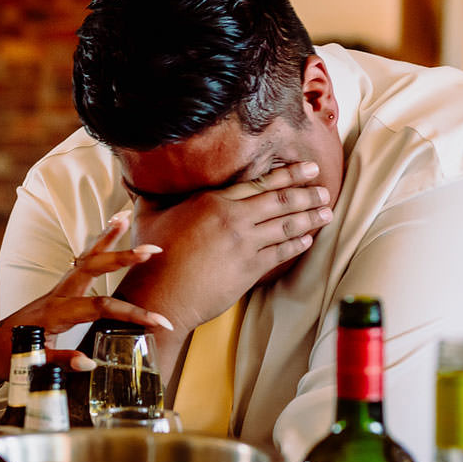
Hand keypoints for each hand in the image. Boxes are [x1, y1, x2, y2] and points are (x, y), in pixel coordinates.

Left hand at [0, 212, 175, 376]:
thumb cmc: (11, 354)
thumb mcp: (33, 363)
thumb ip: (60, 361)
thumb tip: (90, 363)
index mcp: (55, 313)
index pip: (100, 307)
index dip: (130, 313)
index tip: (159, 321)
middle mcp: (58, 294)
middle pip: (91, 268)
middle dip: (121, 258)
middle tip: (150, 251)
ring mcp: (59, 288)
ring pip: (85, 258)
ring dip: (106, 238)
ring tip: (125, 216)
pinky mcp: (61, 288)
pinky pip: (82, 262)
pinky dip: (97, 246)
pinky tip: (111, 230)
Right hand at [120, 159, 331, 334]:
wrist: (161, 293)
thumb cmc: (151, 256)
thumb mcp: (148, 216)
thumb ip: (150, 195)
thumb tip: (136, 180)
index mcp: (212, 200)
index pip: (258, 182)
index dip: (287, 174)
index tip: (306, 168)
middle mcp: (233, 218)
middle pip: (279, 200)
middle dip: (306, 191)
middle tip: (324, 185)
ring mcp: (244, 244)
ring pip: (286, 225)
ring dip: (310, 216)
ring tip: (326, 211)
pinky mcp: (250, 268)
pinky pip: (282, 252)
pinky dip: (297, 243)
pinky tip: (308, 239)